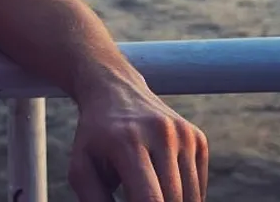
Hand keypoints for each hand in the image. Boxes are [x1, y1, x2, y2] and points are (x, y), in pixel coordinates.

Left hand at [68, 81, 207, 201]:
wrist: (115, 90)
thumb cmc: (95, 138)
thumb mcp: (81, 169)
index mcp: (128, 141)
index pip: (149, 199)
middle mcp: (161, 133)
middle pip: (173, 200)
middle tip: (137, 199)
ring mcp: (183, 134)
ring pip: (191, 197)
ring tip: (147, 195)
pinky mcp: (197, 137)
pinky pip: (198, 187)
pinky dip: (184, 198)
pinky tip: (162, 187)